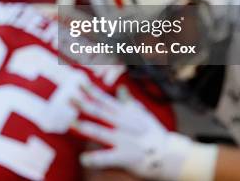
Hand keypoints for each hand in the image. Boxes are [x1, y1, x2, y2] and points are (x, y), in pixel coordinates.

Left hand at [71, 83, 215, 180]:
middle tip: (70, 97)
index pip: (104, 99)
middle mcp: (122, 124)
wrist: (169, 155)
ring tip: (71, 123)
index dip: (91, 90)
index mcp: (124, 113)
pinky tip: (83, 159)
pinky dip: (95, 159)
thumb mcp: (141, 114)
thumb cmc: (153, 133)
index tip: (79, 81)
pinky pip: (107, 158)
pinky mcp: (125, 157)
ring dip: (85, 127)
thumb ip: (128, 102)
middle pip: (100, 112)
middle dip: (84, 104)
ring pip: (101, 132)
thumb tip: (121, 88)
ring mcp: (123, 140)